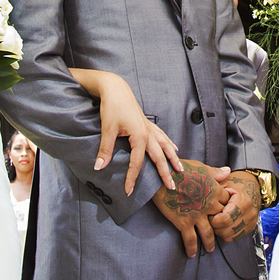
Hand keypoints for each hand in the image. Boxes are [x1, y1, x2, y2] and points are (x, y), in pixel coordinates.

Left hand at [93, 73, 182, 194]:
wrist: (116, 88)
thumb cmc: (112, 106)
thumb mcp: (107, 129)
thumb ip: (105, 149)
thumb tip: (99, 167)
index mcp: (139, 136)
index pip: (136, 163)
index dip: (132, 178)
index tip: (128, 191)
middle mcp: (148, 133)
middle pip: (159, 157)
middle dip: (165, 173)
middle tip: (172, 187)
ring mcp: (149, 128)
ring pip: (165, 146)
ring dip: (172, 158)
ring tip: (180, 169)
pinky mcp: (146, 123)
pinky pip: (162, 136)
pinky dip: (169, 144)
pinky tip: (174, 148)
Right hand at [152, 160, 229, 256]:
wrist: (162, 176)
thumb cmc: (180, 168)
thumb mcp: (201, 168)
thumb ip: (215, 173)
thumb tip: (229, 171)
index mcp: (215, 191)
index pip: (228, 203)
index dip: (228, 209)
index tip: (227, 214)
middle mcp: (209, 205)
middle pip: (222, 220)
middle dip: (222, 228)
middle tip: (222, 235)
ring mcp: (197, 215)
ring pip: (208, 234)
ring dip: (209, 243)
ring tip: (210, 249)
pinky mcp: (184, 222)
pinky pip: (190, 239)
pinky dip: (192, 248)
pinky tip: (191, 254)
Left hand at [209, 171, 259, 242]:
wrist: (255, 185)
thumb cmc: (237, 183)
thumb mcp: (225, 182)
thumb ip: (214, 191)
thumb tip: (199, 200)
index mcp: (243, 202)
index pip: (225, 219)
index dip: (213, 219)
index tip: (209, 213)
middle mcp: (249, 214)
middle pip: (226, 230)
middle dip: (214, 227)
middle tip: (210, 217)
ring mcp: (251, 222)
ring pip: (229, 236)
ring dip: (219, 231)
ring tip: (217, 220)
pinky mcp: (251, 227)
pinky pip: (235, 237)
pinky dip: (226, 233)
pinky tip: (223, 224)